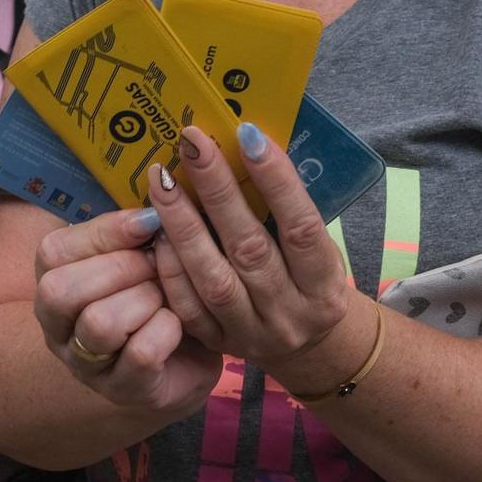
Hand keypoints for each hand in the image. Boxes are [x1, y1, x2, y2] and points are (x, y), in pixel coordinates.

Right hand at [32, 206, 219, 416]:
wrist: (185, 356)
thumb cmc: (155, 294)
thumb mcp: (136, 255)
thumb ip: (131, 233)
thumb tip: (150, 214)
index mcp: (52, 283)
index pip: (54, 251)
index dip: (107, 232)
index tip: (149, 224)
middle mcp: (57, 329)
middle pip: (60, 291)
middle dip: (122, 267)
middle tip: (156, 265)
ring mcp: (86, 366)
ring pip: (99, 323)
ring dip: (144, 300)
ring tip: (165, 297)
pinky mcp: (123, 391)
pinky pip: (141, 353)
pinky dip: (166, 331)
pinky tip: (175, 327)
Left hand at [146, 124, 353, 377]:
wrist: (306, 348)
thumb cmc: (308, 280)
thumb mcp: (318, 252)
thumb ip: (289, 212)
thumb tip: (246, 146)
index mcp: (325, 286)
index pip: (301, 228)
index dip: (276, 180)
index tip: (246, 134)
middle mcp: (291, 313)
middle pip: (250, 248)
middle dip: (217, 190)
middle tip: (191, 144)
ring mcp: (253, 334)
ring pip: (213, 278)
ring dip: (183, 224)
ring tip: (161, 180)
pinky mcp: (219, 344)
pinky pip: (188, 306)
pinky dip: (171, 266)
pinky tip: (156, 230)